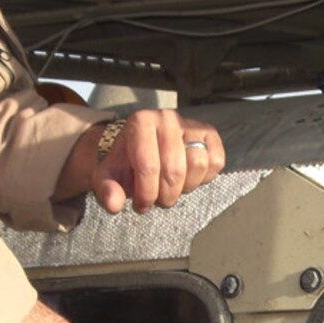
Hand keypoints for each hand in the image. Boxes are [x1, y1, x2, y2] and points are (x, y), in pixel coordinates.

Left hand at [94, 110, 225, 214]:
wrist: (137, 149)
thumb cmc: (124, 163)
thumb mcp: (108, 176)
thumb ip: (107, 190)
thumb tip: (113, 204)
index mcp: (140, 122)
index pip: (149, 168)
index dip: (146, 194)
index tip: (140, 204)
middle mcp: (166, 118)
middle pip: (175, 170)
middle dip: (165, 195)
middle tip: (156, 200)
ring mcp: (189, 124)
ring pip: (197, 165)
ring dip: (185, 188)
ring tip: (170, 189)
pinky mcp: (208, 133)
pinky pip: (216, 161)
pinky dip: (204, 178)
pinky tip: (187, 179)